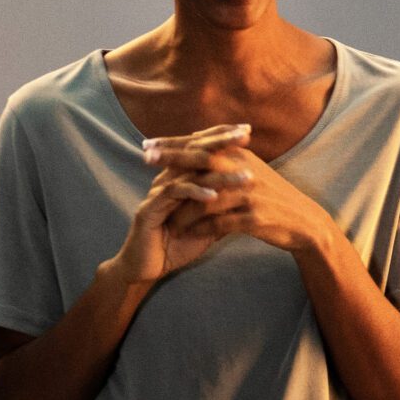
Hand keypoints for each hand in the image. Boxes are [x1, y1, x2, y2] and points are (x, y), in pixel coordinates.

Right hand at [111, 124, 258, 282]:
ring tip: (246, 177)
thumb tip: (251, 196)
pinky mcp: (149, 208)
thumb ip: (225, 206)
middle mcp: (166, 178)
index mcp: (179, 176)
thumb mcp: (208, 223)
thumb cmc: (178, 244)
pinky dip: (195, 193)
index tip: (247, 131)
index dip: (221, 136)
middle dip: (221, 141)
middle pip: (193, 150)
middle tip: (246, 135)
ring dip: (219, 174)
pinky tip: (214, 196)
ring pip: (188, 173)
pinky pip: (173, 194)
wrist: (148, 269)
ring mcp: (156, 192)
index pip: (199, 146)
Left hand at [148, 133, 340, 256]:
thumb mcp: (250, 171)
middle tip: (144, 159)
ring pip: (206, 198)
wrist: (303, 222)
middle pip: (201, 160)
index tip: (147, 144)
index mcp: (242, 156)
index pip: (202, 143)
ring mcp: (249, 194)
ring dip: (182, 209)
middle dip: (171, 159)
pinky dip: (200, 229)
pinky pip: (218, 223)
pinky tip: (185, 235)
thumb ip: (226, 158)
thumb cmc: (271, 197)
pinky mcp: (253, 218)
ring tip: (163, 217)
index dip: (174, 143)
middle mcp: (244, 170)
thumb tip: (196, 145)